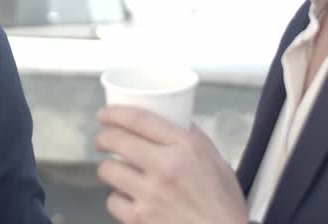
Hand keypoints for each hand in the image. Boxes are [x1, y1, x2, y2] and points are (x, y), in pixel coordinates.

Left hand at [94, 105, 247, 223]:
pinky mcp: (140, 218)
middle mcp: (165, 167)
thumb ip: (195, 139)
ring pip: (108, 170)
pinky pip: (113, 201)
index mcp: (186, 147)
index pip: (139, 119)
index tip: (106, 114)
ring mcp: (150, 194)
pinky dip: (117, 198)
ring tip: (115, 170)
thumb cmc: (224, 207)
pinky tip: (127, 198)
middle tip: (103, 141)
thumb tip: (176, 119)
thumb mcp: (218, 162)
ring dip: (108, 168)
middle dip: (103, 138)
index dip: (114, 113)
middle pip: (116, 140)